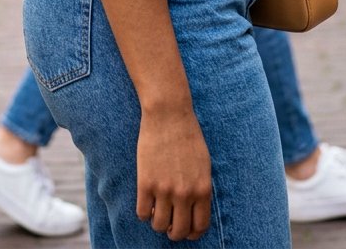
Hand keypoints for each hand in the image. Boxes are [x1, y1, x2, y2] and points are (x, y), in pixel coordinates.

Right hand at [136, 108, 211, 240]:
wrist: (168, 113)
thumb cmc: (187, 135)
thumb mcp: (203, 163)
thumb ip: (200, 188)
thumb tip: (193, 211)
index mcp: (202, 188)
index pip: (200, 227)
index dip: (192, 233)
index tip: (185, 229)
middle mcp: (185, 193)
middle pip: (179, 231)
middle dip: (174, 232)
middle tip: (169, 224)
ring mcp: (164, 189)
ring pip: (159, 225)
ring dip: (157, 222)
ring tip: (157, 210)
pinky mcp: (146, 182)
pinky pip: (142, 213)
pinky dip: (144, 212)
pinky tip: (146, 201)